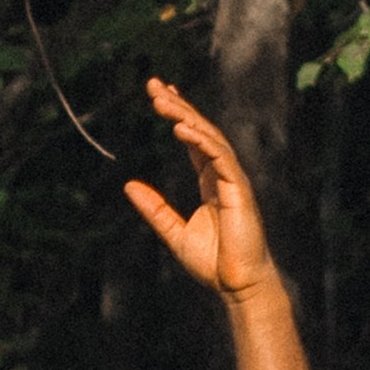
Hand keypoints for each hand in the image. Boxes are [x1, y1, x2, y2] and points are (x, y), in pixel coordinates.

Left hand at [124, 78, 277, 299]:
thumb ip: (154, 208)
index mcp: (209, 181)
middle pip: (200, 131)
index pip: (193, 140)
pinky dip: (202, 142)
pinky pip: (220, 158)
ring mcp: (233, 180)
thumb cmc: (213, 263)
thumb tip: (129, 185)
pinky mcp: (239, 190)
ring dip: (186, 117)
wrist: (236, 284)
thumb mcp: (173, 232)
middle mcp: (222, 175)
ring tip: (163, 100)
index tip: (159, 95)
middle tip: (155, 85)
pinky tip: (182, 129)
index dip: (177, 116)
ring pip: (210, 138)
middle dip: (178, 106)